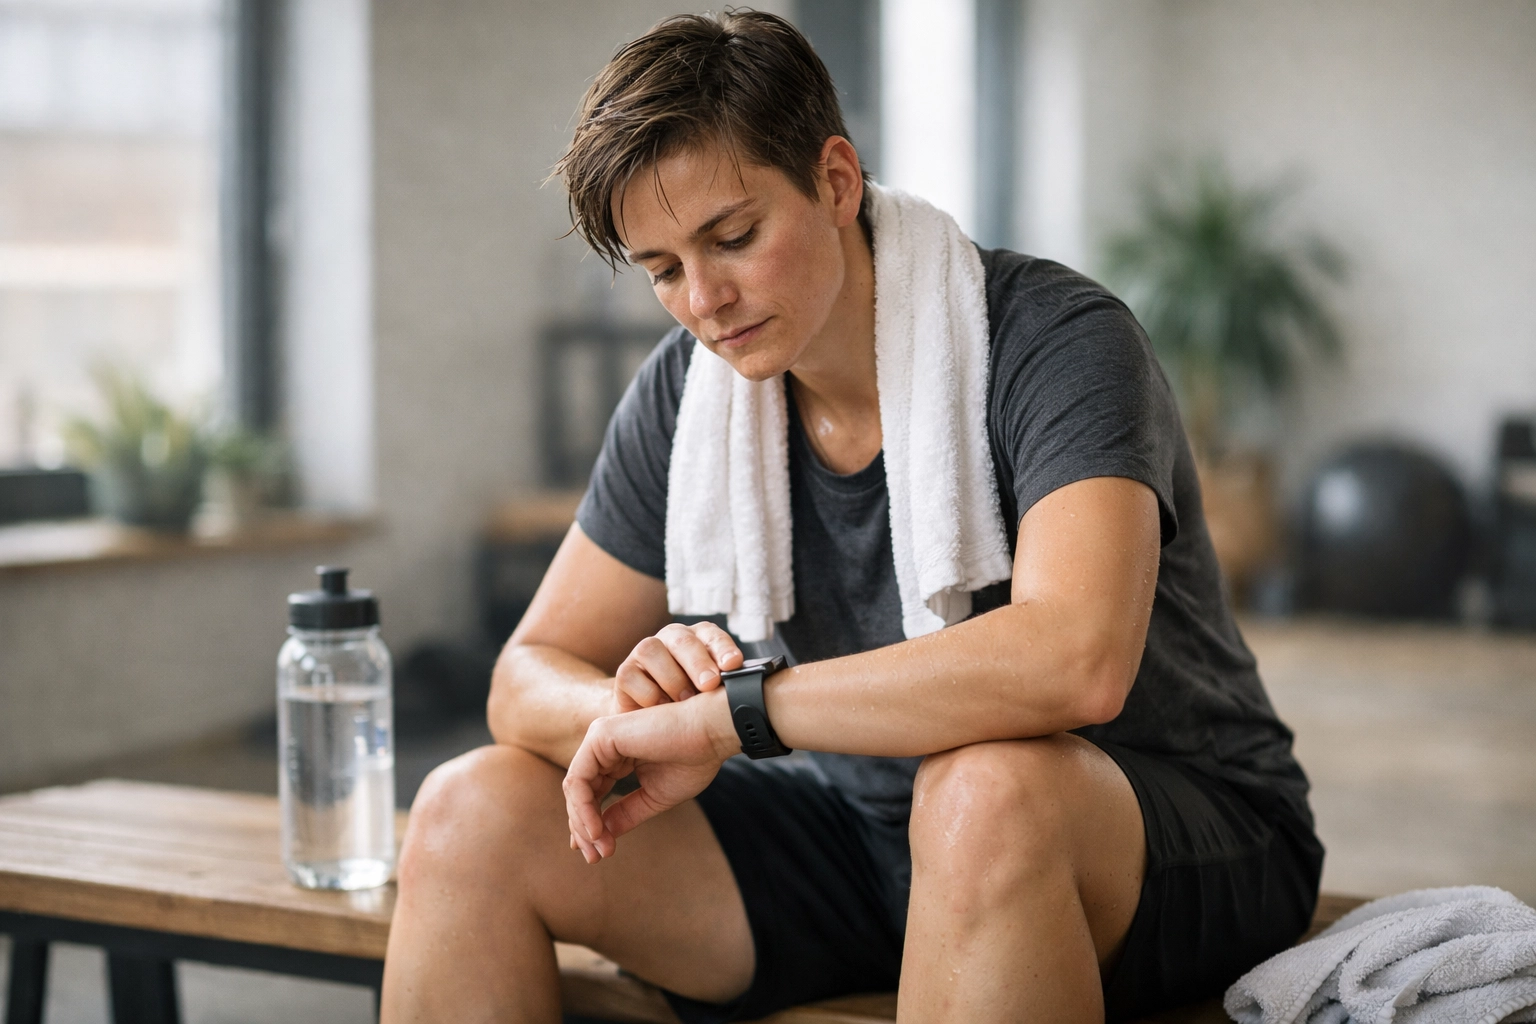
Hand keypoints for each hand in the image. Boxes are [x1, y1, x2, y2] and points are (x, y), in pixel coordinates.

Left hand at [564, 688, 739, 861]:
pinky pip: (579, 780)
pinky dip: (584, 808)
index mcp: (618, 755)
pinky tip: (596, 832)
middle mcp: (604, 745)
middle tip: (595, 858)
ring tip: (598, 849)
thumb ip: (626, 814)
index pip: (593, 793)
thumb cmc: (693, 759)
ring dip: (582, 823)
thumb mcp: (653, 797)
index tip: (599, 854)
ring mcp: (600, 738)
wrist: (713, 733)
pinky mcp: (600, 736)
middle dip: (583, 828)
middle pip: (580, 792)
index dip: (590, 824)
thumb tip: (599, 837)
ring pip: (575, 788)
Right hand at [614, 621, 743, 711]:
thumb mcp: (712, 697)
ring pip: (651, 650)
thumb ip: (726, 688)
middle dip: (697, 661)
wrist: (653, 726)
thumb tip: (748, 692)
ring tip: (685, 700)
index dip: (723, 648)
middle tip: (710, 684)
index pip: (712, 635)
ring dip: (671, 676)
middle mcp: (672, 640)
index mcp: (699, 640)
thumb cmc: (692, 707)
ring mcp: (644, 653)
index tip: (734, 664)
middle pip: (683, 639)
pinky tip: (661, 708)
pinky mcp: (625, 672)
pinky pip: (631, 676)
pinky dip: (648, 694)